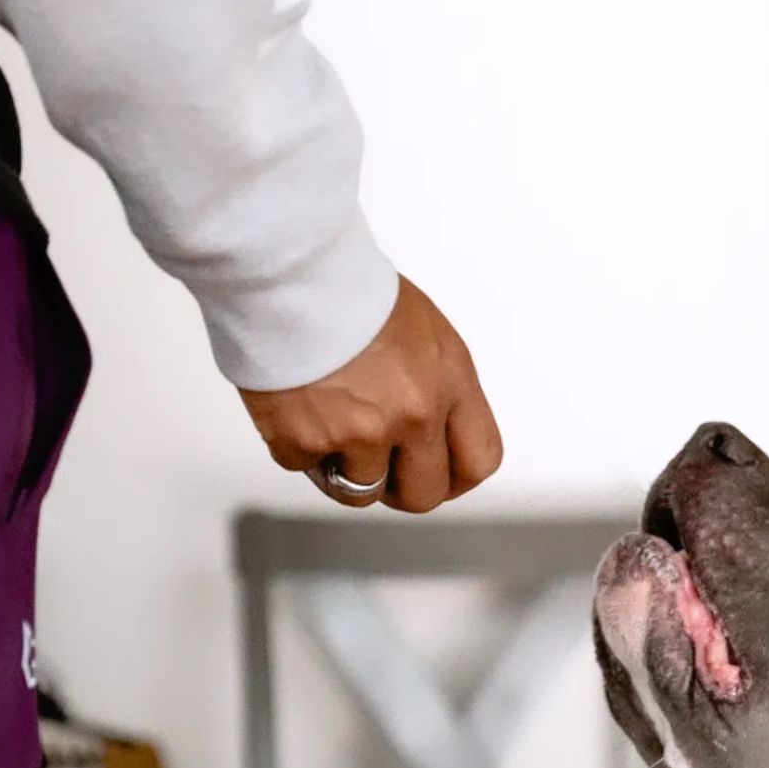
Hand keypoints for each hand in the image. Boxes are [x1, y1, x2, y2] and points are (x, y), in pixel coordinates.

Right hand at [238, 276, 501, 511]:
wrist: (290, 273)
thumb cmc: (352, 289)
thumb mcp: (426, 334)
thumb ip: (438, 388)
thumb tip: (435, 432)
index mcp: (450, 381)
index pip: (478, 460)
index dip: (454, 476)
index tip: (436, 474)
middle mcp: (414, 413)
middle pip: (423, 494)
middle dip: (400, 487)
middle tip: (378, 464)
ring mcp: (360, 432)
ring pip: (360, 491)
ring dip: (343, 465)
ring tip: (328, 419)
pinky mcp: (306, 440)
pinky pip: (305, 467)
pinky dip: (296, 443)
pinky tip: (295, 401)